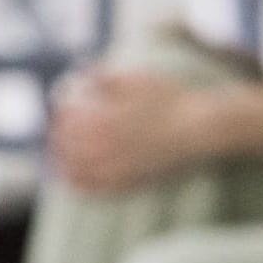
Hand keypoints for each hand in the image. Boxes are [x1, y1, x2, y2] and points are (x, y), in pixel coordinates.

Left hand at [49, 69, 202, 192]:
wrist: (201, 128)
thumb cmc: (172, 100)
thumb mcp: (136, 78)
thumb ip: (104, 77)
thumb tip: (81, 71)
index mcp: (101, 117)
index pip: (64, 117)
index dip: (62, 112)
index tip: (67, 107)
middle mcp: (105, 144)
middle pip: (65, 144)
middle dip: (60, 137)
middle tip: (62, 133)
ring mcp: (118, 166)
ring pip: (75, 170)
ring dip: (64, 162)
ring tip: (62, 158)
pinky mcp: (132, 182)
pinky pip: (97, 191)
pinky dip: (81, 187)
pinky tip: (76, 182)